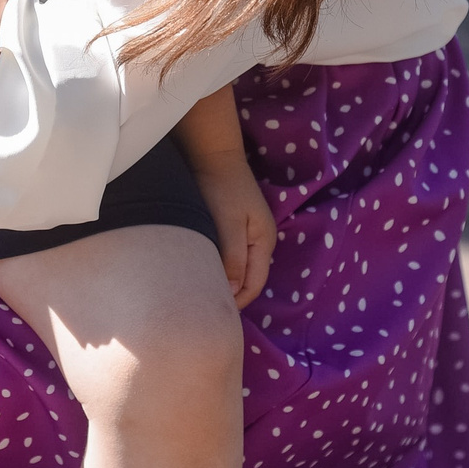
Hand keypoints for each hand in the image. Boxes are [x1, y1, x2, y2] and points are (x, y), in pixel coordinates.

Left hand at [192, 154, 275, 307]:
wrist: (213, 154)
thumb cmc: (221, 188)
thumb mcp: (227, 224)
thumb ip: (233, 258)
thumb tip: (232, 292)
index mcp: (263, 241)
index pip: (255, 284)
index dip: (237, 301)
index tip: (214, 313)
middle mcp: (261, 240)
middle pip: (250, 279)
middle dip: (232, 295)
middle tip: (207, 308)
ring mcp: (251, 232)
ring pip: (241, 268)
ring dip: (227, 281)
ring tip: (204, 293)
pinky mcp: (237, 225)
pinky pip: (233, 256)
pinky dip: (222, 267)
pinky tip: (206, 271)